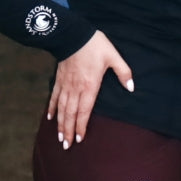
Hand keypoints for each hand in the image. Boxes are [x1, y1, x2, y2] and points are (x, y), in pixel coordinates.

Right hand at [47, 30, 132, 148]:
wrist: (73, 34)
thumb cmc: (95, 46)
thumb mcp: (114, 57)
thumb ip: (123, 73)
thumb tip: (131, 88)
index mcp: (90, 86)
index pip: (85, 111)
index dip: (82, 126)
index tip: (80, 139)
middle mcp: (76, 89)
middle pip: (71, 114)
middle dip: (69, 130)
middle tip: (67, 146)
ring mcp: (66, 85)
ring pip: (61, 109)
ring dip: (60, 124)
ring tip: (59, 138)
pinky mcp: (59, 79)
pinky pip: (54, 97)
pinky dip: (52, 108)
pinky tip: (50, 118)